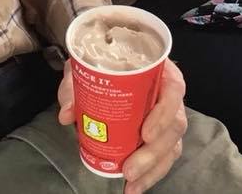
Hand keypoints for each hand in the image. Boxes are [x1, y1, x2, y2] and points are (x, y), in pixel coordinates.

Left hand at [57, 59, 187, 192]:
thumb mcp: (86, 64)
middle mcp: (168, 94)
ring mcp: (167, 116)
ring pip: (173, 145)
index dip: (163, 113)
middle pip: (175, 125)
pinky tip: (135, 186)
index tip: (144, 133)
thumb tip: (66, 114)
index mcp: (159, 70)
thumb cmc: (101, 60)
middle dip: (153, 153)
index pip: (174, 89)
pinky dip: (150, 174)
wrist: (102, 61)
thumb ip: (74, 85)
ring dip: (153, 169)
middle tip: (129, 168)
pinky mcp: (161, 135)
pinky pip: (164, 156)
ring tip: (131, 183)